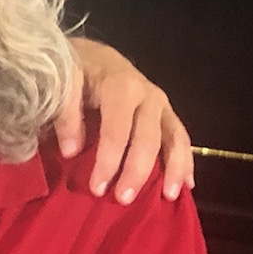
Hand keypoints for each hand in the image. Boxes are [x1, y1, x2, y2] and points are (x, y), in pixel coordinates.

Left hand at [55, 37, 193, 202]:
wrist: (92, 54)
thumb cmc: (76, 72)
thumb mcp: (64, 83)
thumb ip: (66, 114)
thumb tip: (71, 150)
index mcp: (121, 86)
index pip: (117, 130)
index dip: (108, 160)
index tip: (97, 188)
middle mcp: (148, 94)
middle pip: (148, 137)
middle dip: (137, 170)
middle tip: (123, 199)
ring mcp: (161, 104)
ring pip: (174, 137)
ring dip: (174, 168)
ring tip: (170, 197)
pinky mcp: (166, 112)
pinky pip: (181, 137)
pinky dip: (185, 160)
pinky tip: (188, 184)